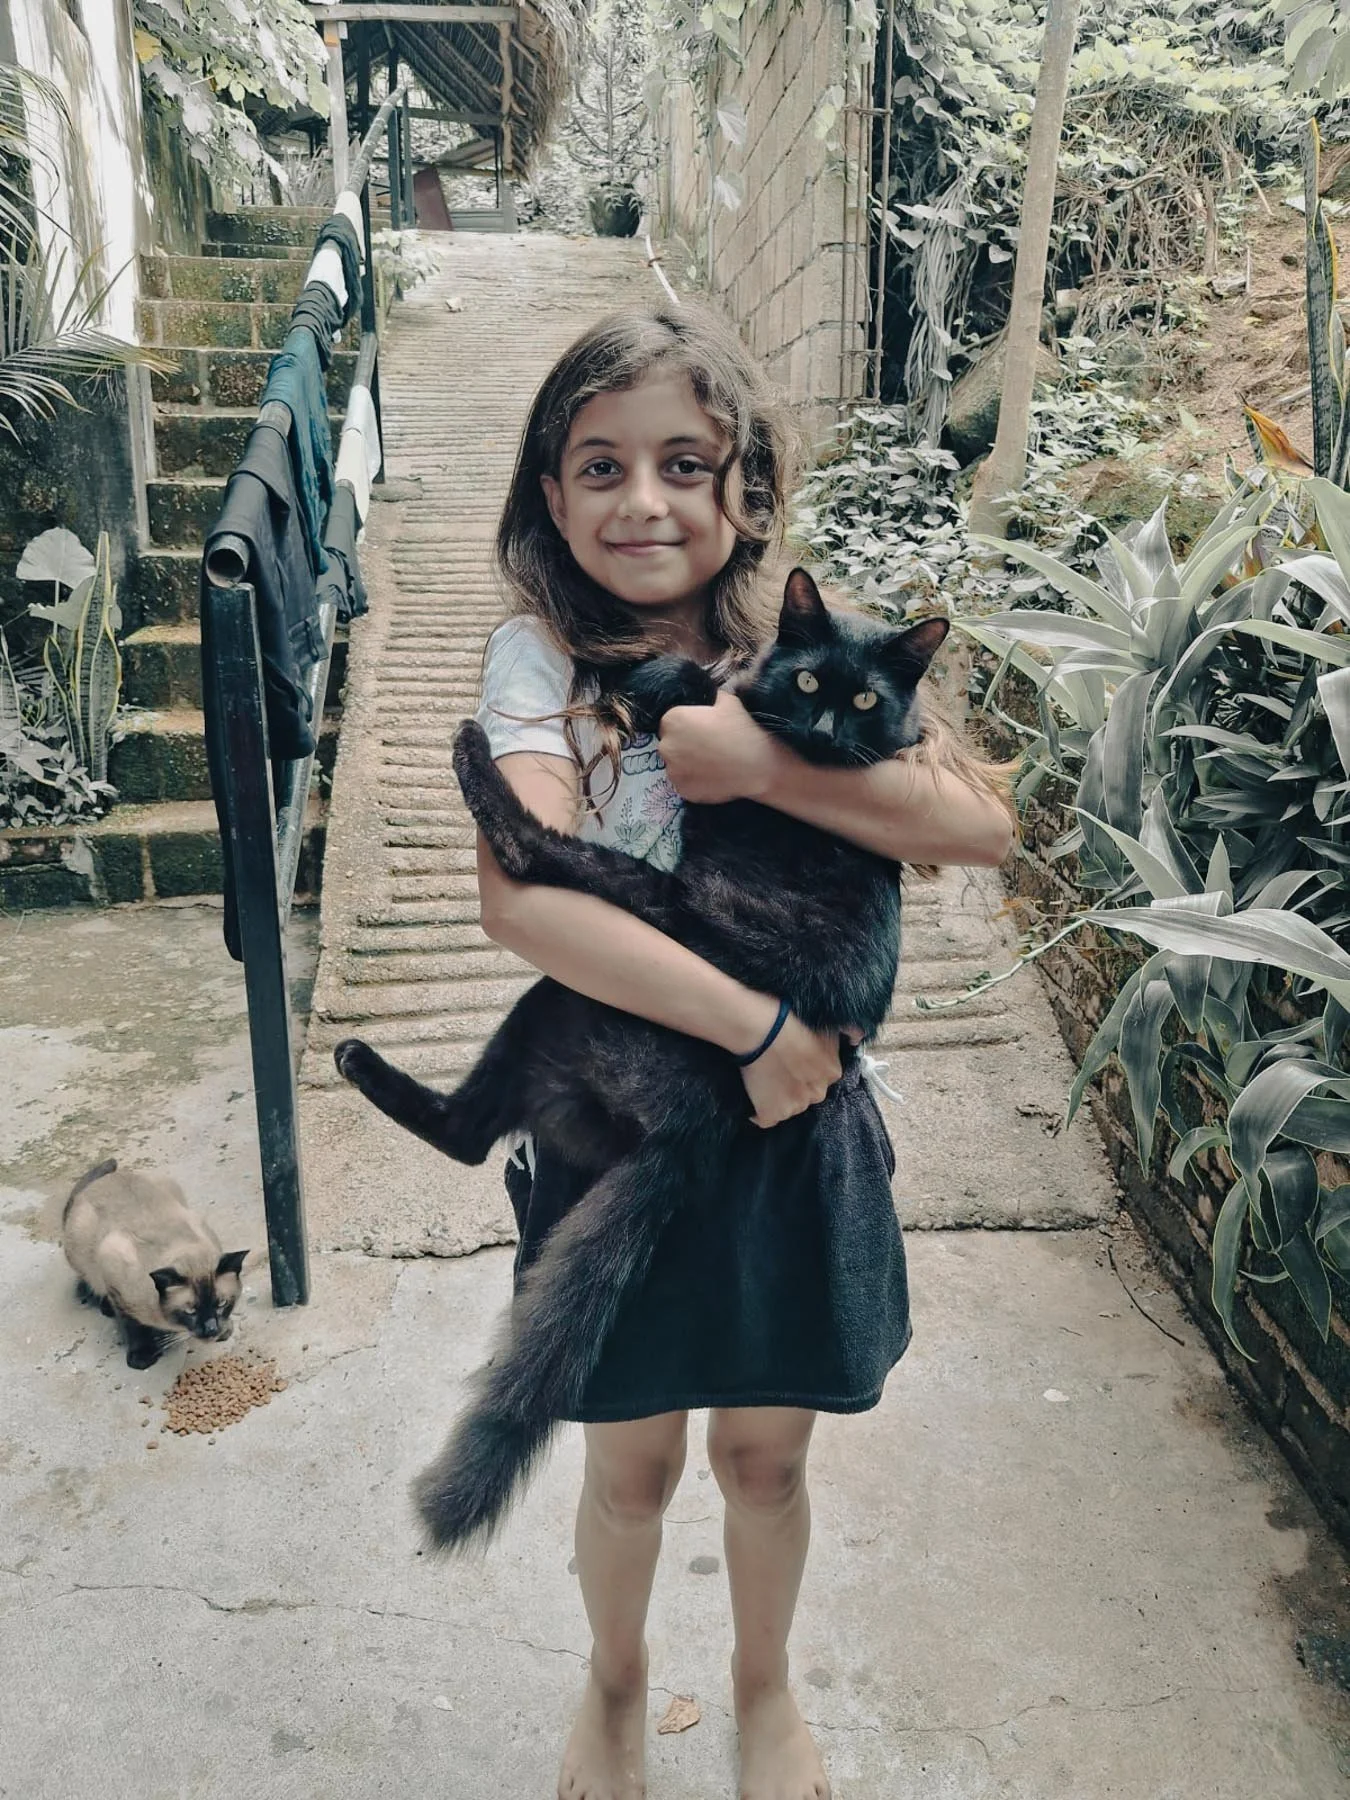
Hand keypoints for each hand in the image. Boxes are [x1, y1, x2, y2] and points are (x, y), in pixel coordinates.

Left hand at [658, 690, 780, 803]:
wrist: (757, 766)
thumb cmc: (741, 730)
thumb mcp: (728, 702)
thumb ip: (713, 698)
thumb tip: (713, 697)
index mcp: (672, 720)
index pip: (670, 722)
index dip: (686, 726)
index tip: (701, 731)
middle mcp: (666, 746)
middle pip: (670, 745)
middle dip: (684, 746)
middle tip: (707, 748)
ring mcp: (673, 772)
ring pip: (676, 766)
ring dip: (688, 765)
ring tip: (712, 765)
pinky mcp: (683, 791)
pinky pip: (686, 784)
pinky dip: (696, 782)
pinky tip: (713, 777)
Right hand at [739, 1011, 842, 1128]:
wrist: (762, 1030)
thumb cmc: (790, 1021)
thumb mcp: (826, 1025)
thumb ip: (850, 1032)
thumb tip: (857, 1037)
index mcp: (832, 1073)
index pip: (822, 1078)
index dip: (806, 1070)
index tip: (794, 1061)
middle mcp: (817, 1093)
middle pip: (807, 1095)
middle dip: (795, 1086)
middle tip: (779, 1068)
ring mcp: (794, 1106)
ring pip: (788, 1107)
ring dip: (779, 1098)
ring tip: (765, 1078)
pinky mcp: (771, 1114)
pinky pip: (766, 1119)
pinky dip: (760, 1110)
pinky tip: (756, 1096)